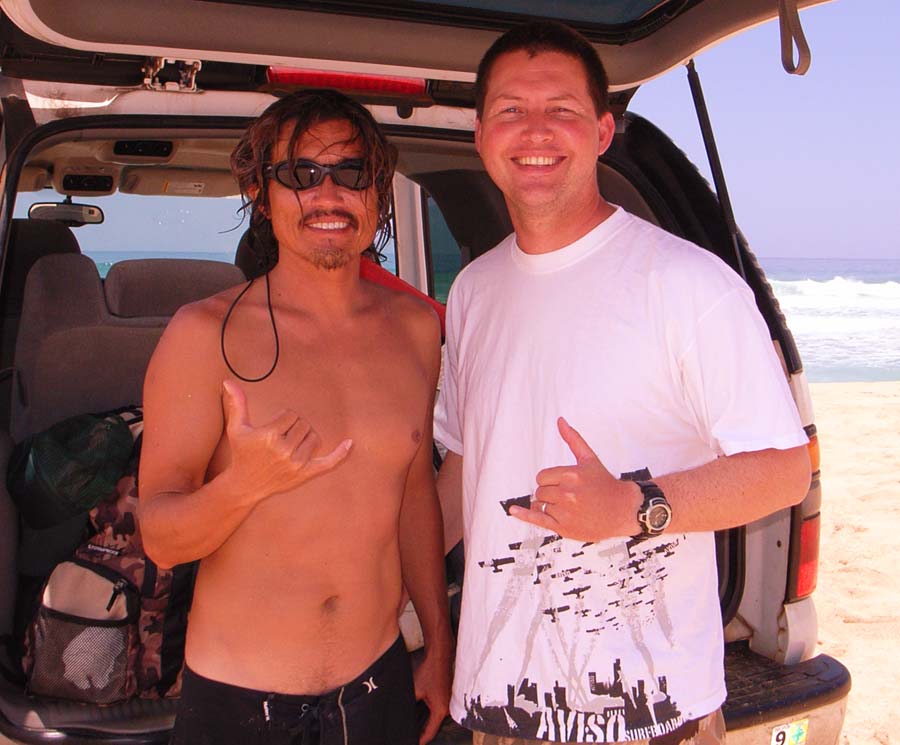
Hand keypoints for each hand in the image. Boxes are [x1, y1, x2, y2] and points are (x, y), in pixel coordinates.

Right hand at [221, 380, 351, 503]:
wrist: (245, 485)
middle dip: (294, 427)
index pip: (291, 414)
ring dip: (305, 437)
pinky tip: (350, 443)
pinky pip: (328, 462)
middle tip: (281, 437)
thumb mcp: (236, 428)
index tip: (273, 428)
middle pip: (304, 424)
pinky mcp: (305, 474)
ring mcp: (296, 463)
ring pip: (314, 438)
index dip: (283, 418)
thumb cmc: (242, 453)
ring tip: (290, 445)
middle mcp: (284, 450)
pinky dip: (340, 454)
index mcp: (270, 436)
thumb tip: (228, 381)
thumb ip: (236, 404)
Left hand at [412, 646, 450, 744]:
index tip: (413, 743)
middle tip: (410, 736)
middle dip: (421, 733)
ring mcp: (448, 702)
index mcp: (440, 710)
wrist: (439, 656)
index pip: (429, 733)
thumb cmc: (429, 671)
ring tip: (414, 728)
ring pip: (435, 719)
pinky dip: (429, 714)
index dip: (420, 740)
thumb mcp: (414, 691)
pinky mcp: (446, 696)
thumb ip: (409, 705)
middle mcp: (447, 708)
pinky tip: (420, 714)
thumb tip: (401, 715)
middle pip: (433, 727)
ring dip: (425, 723)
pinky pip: (437, 710)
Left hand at [509, 417, 634, 540]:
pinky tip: (513, 511)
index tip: (562, 484)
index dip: (550, 481)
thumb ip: (573, 439)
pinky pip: (537, 519)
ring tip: (567, 507)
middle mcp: (567, 494)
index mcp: (571, 475)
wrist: (624, 510)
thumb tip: (560, 421)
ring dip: (549, 506)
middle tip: (568, 496)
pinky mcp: (564, 528)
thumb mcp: (589, 459)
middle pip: (540, 491)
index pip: (542, 477)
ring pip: (540, 505)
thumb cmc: (606, 484)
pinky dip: (524, 515)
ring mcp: (565, 512)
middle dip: (550, 493)